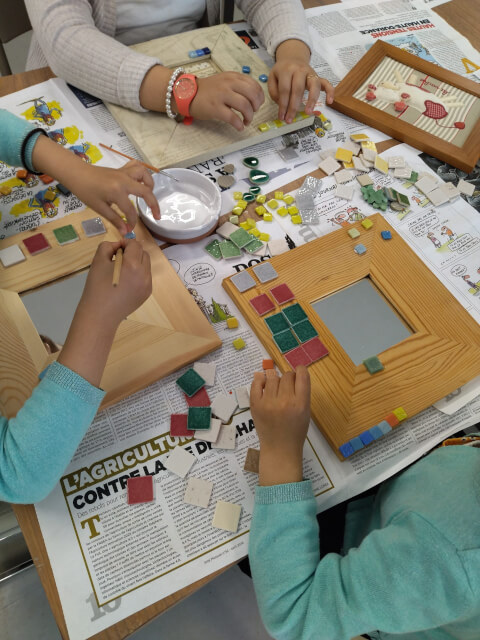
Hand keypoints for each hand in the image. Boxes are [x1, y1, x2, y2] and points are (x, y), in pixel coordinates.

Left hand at [63, 160, 159, 234]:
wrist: (77, 173)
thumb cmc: (85, 191)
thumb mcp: (99, 208)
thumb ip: (115, 219)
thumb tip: (126, 231)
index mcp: (117, 192)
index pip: (130, 211)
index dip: (132, 222)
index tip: (130, 229)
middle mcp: (124, 181)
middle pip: (146, 192)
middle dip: (154, 205)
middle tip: (157, 216)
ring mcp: (124, 173)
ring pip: (144, 174)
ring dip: (150, 185)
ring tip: (148, 195)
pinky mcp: (122, 169)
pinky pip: (137, 167)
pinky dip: (142, 174)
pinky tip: (140, 182)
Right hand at [78, 239, 151, 328]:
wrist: (100, 314)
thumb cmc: (96, 287)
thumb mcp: (98, 261)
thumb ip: (108, 246)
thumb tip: (118, 246)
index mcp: (132, 265)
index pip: (135, 245)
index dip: (125, 243)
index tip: (116, 248)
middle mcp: (144, 274)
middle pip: (143, 253)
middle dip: (132, 252)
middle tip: (118, 259)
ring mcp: (148, 285)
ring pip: (146, 265)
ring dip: (136, 263)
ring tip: (121, 271)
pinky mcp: (147, 294)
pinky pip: (146, 277)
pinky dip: (138, 274)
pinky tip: (125, 282)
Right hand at [189, 72, 264, 130]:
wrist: (187, 93)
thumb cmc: (208, 90)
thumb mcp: (224, 81)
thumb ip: (238, 85)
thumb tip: (254, 98)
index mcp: (233, 77)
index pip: (254, 85)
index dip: (260, 96)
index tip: (257, 104)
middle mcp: (228, 84)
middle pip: (252, 94)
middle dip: (256, 106)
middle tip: (253, 112)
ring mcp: (221, 95)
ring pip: (244, 106)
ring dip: (249, 116)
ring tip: (246, 121)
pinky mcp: (215, 108)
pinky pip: (233, 117)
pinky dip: (239, 124)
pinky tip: (239, 127)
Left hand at [250, 367, 310, 485]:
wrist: (279, 449)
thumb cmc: (295, 431)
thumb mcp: (306, 412)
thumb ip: (302, 393)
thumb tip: (294, 373)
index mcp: (301, 403)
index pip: (302, 375)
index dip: (300, 370)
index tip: (298, 372)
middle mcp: (285, 401)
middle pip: (287, 375)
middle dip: (288, 377)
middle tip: (287, 386)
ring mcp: (269, 403)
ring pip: (272, 377)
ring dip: (275, 379)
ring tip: (276, 387)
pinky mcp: (256, 405)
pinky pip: (256, 384)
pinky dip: (259, 380)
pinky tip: (262, 381)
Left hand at [269, 40, 333, 123]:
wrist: (293, 58)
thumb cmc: (282, 71)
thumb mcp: (273, 77)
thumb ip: (274, 91)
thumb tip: (282, 104)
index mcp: (287, 70)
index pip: (285, 89)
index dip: (283, 105)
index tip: (281, 117)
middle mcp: (300, 70)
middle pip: (298, 89)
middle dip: (293, 106)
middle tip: (290, 119)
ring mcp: (310, 73)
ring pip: (314, 85)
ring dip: (312, 100)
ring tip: (308, 112)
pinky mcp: (318, 76)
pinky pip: (326, 83)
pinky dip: (330, 91)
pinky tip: (330, 102)